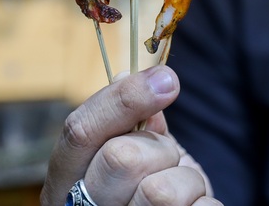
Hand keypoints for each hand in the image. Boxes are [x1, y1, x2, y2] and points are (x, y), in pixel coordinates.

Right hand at [40, 65, 220, 205]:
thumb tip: (127, 75)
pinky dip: (203, 201)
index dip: (123, 98)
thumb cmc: (140, 191)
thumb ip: (127, 123)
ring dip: (183, 179)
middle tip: (164, 160)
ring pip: (160, 192)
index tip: (167, 79)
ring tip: (177, 187)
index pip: (79, 131)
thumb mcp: (132, 154)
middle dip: (157, 149)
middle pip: (121, 157)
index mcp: (64, 184)